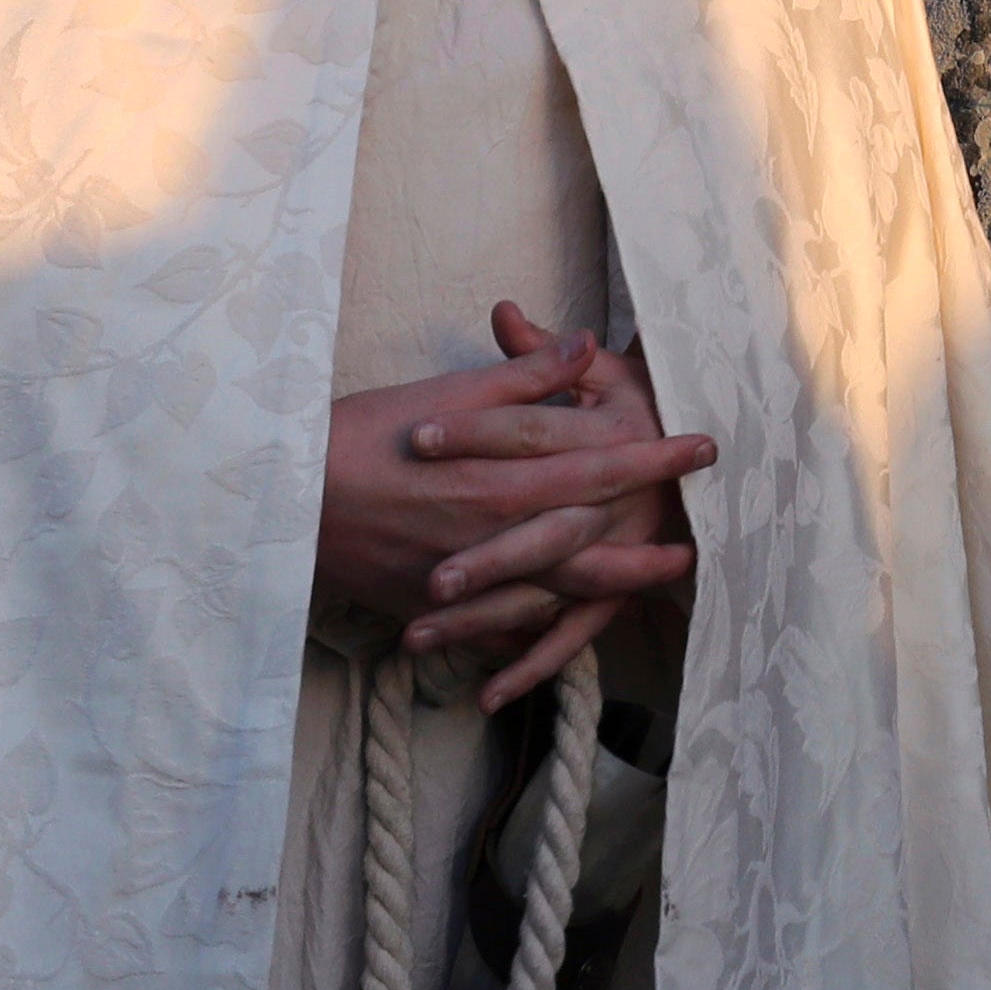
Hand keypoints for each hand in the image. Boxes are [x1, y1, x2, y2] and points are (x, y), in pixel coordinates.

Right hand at [317, 305, 710, 711]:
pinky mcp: (433, 609)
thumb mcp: (448, 394)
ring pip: (553, 599)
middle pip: (592, 548)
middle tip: (696, 541)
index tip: (703, 446)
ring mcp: (468, 582)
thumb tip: (585, 346)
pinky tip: (563, 640)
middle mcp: (496, 537)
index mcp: (504, 478)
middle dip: (647, 543)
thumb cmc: (365, 434)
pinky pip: (497, 634)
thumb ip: (524, 375)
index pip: (600, 468)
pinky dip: (533, 642)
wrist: (287, 498)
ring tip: (653, 587)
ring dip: (609, 593)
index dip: (657, 458)